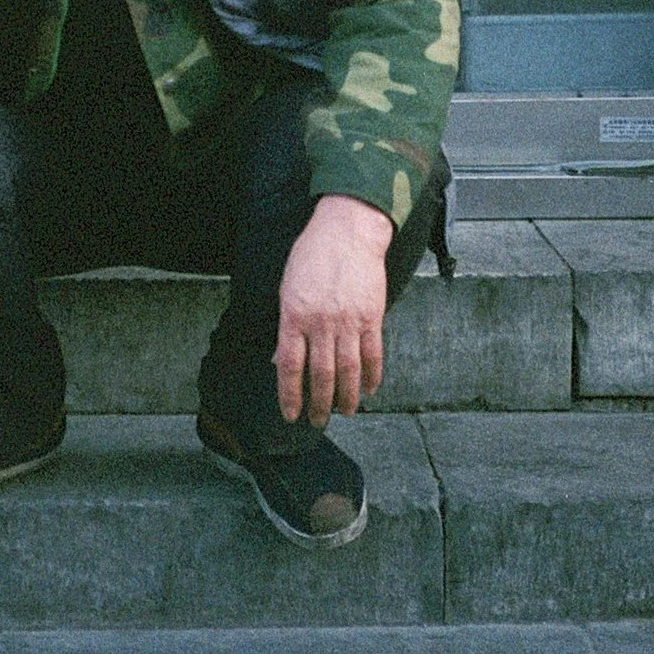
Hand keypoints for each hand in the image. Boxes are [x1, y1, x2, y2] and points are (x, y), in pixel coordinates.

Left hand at [274, 194, 394, 427]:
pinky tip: (369, 390)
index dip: (289, 395)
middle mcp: (320, 323)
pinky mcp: (372, 317)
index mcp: (294, 316)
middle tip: (317, 421)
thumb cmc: (312, 256)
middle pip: (320, 375)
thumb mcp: (287, 288)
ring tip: (345, 413)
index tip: (290, 415)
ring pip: (348, 371)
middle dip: (318, 404)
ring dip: (346, 398)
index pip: (290, 367)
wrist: (347, 231)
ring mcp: (348, 321)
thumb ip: (286, 326)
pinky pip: (372, 355)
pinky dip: (371, 377)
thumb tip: (281, 360)